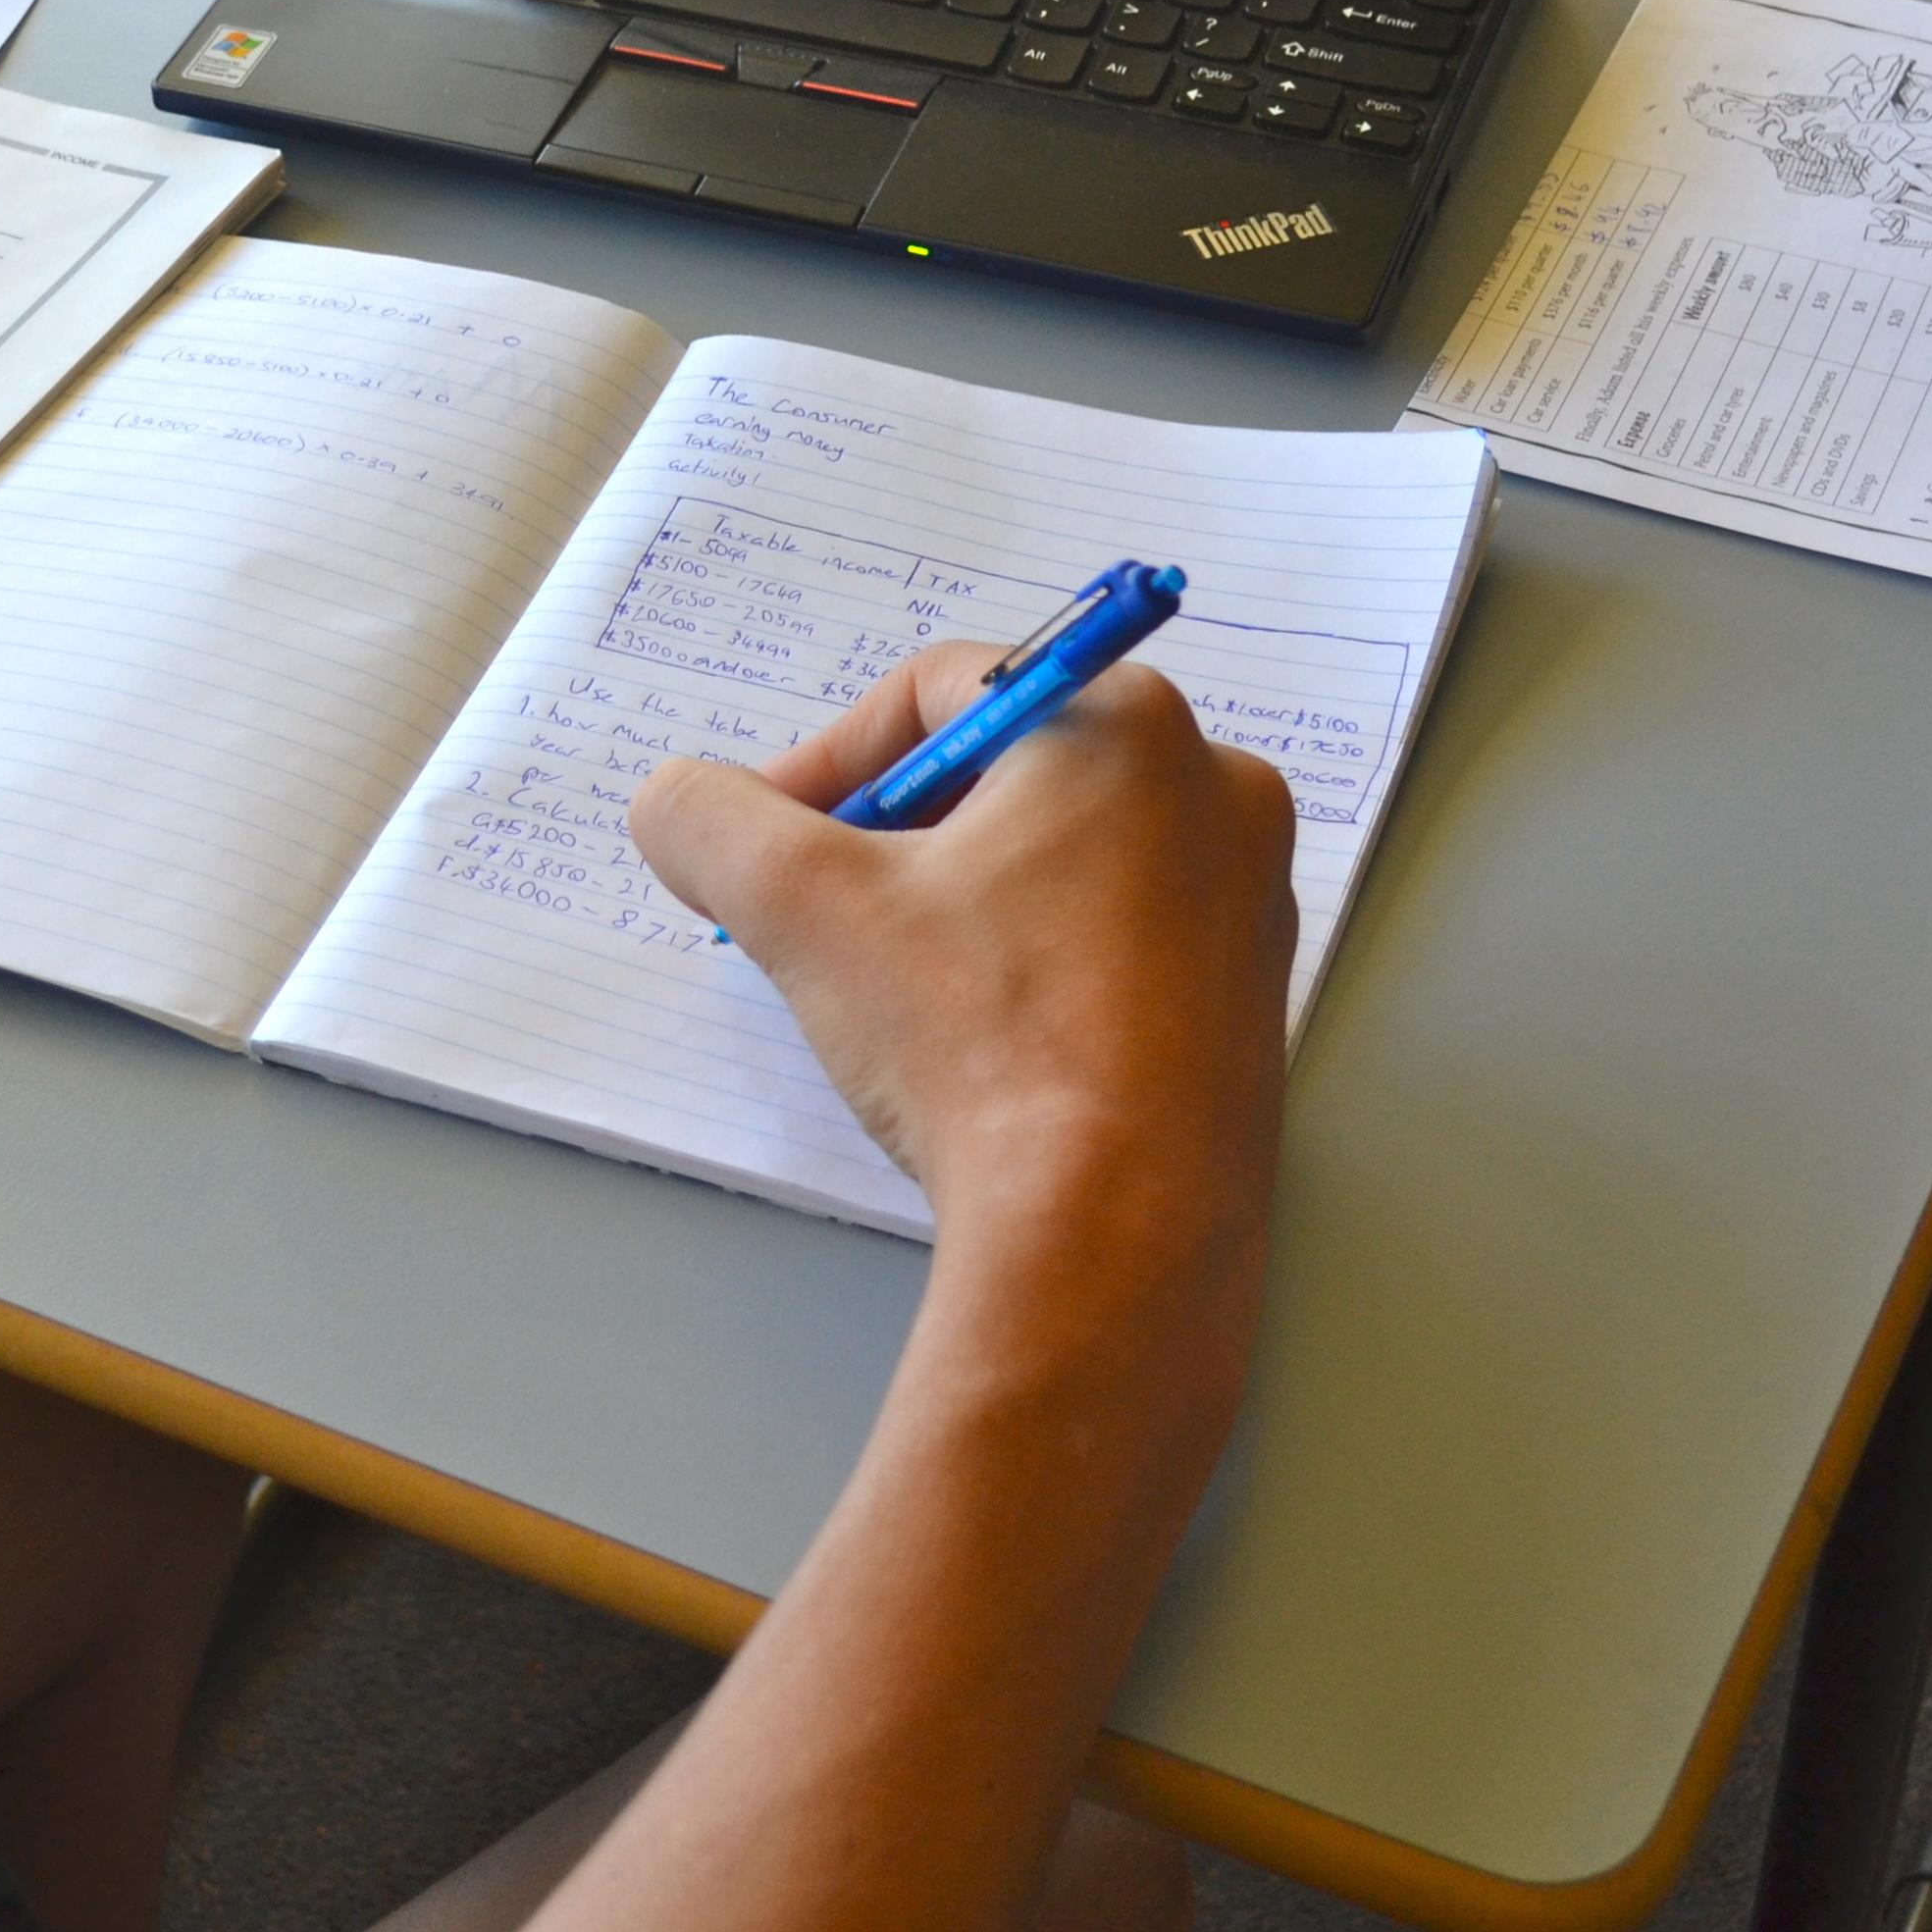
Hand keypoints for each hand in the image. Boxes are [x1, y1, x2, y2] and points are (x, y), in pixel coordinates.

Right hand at [627, 647, 1297, 1263]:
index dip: (828, 761)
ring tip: (900, 989)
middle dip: (897, 835)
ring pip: (1064, 858)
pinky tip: (984, 1042)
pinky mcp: (1254, 998)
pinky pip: (1122, 938)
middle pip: (1008, 771)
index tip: (770, 842)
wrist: (1114, 1237)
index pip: (939, 693)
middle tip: (827, 917)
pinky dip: (1040, 962)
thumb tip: (676, 801)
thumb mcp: (804, 908)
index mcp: (1126, 724)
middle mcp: (1215, 789)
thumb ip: (713, 821)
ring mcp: (1251, 899)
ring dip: (965, 900)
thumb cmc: (983, 1045)